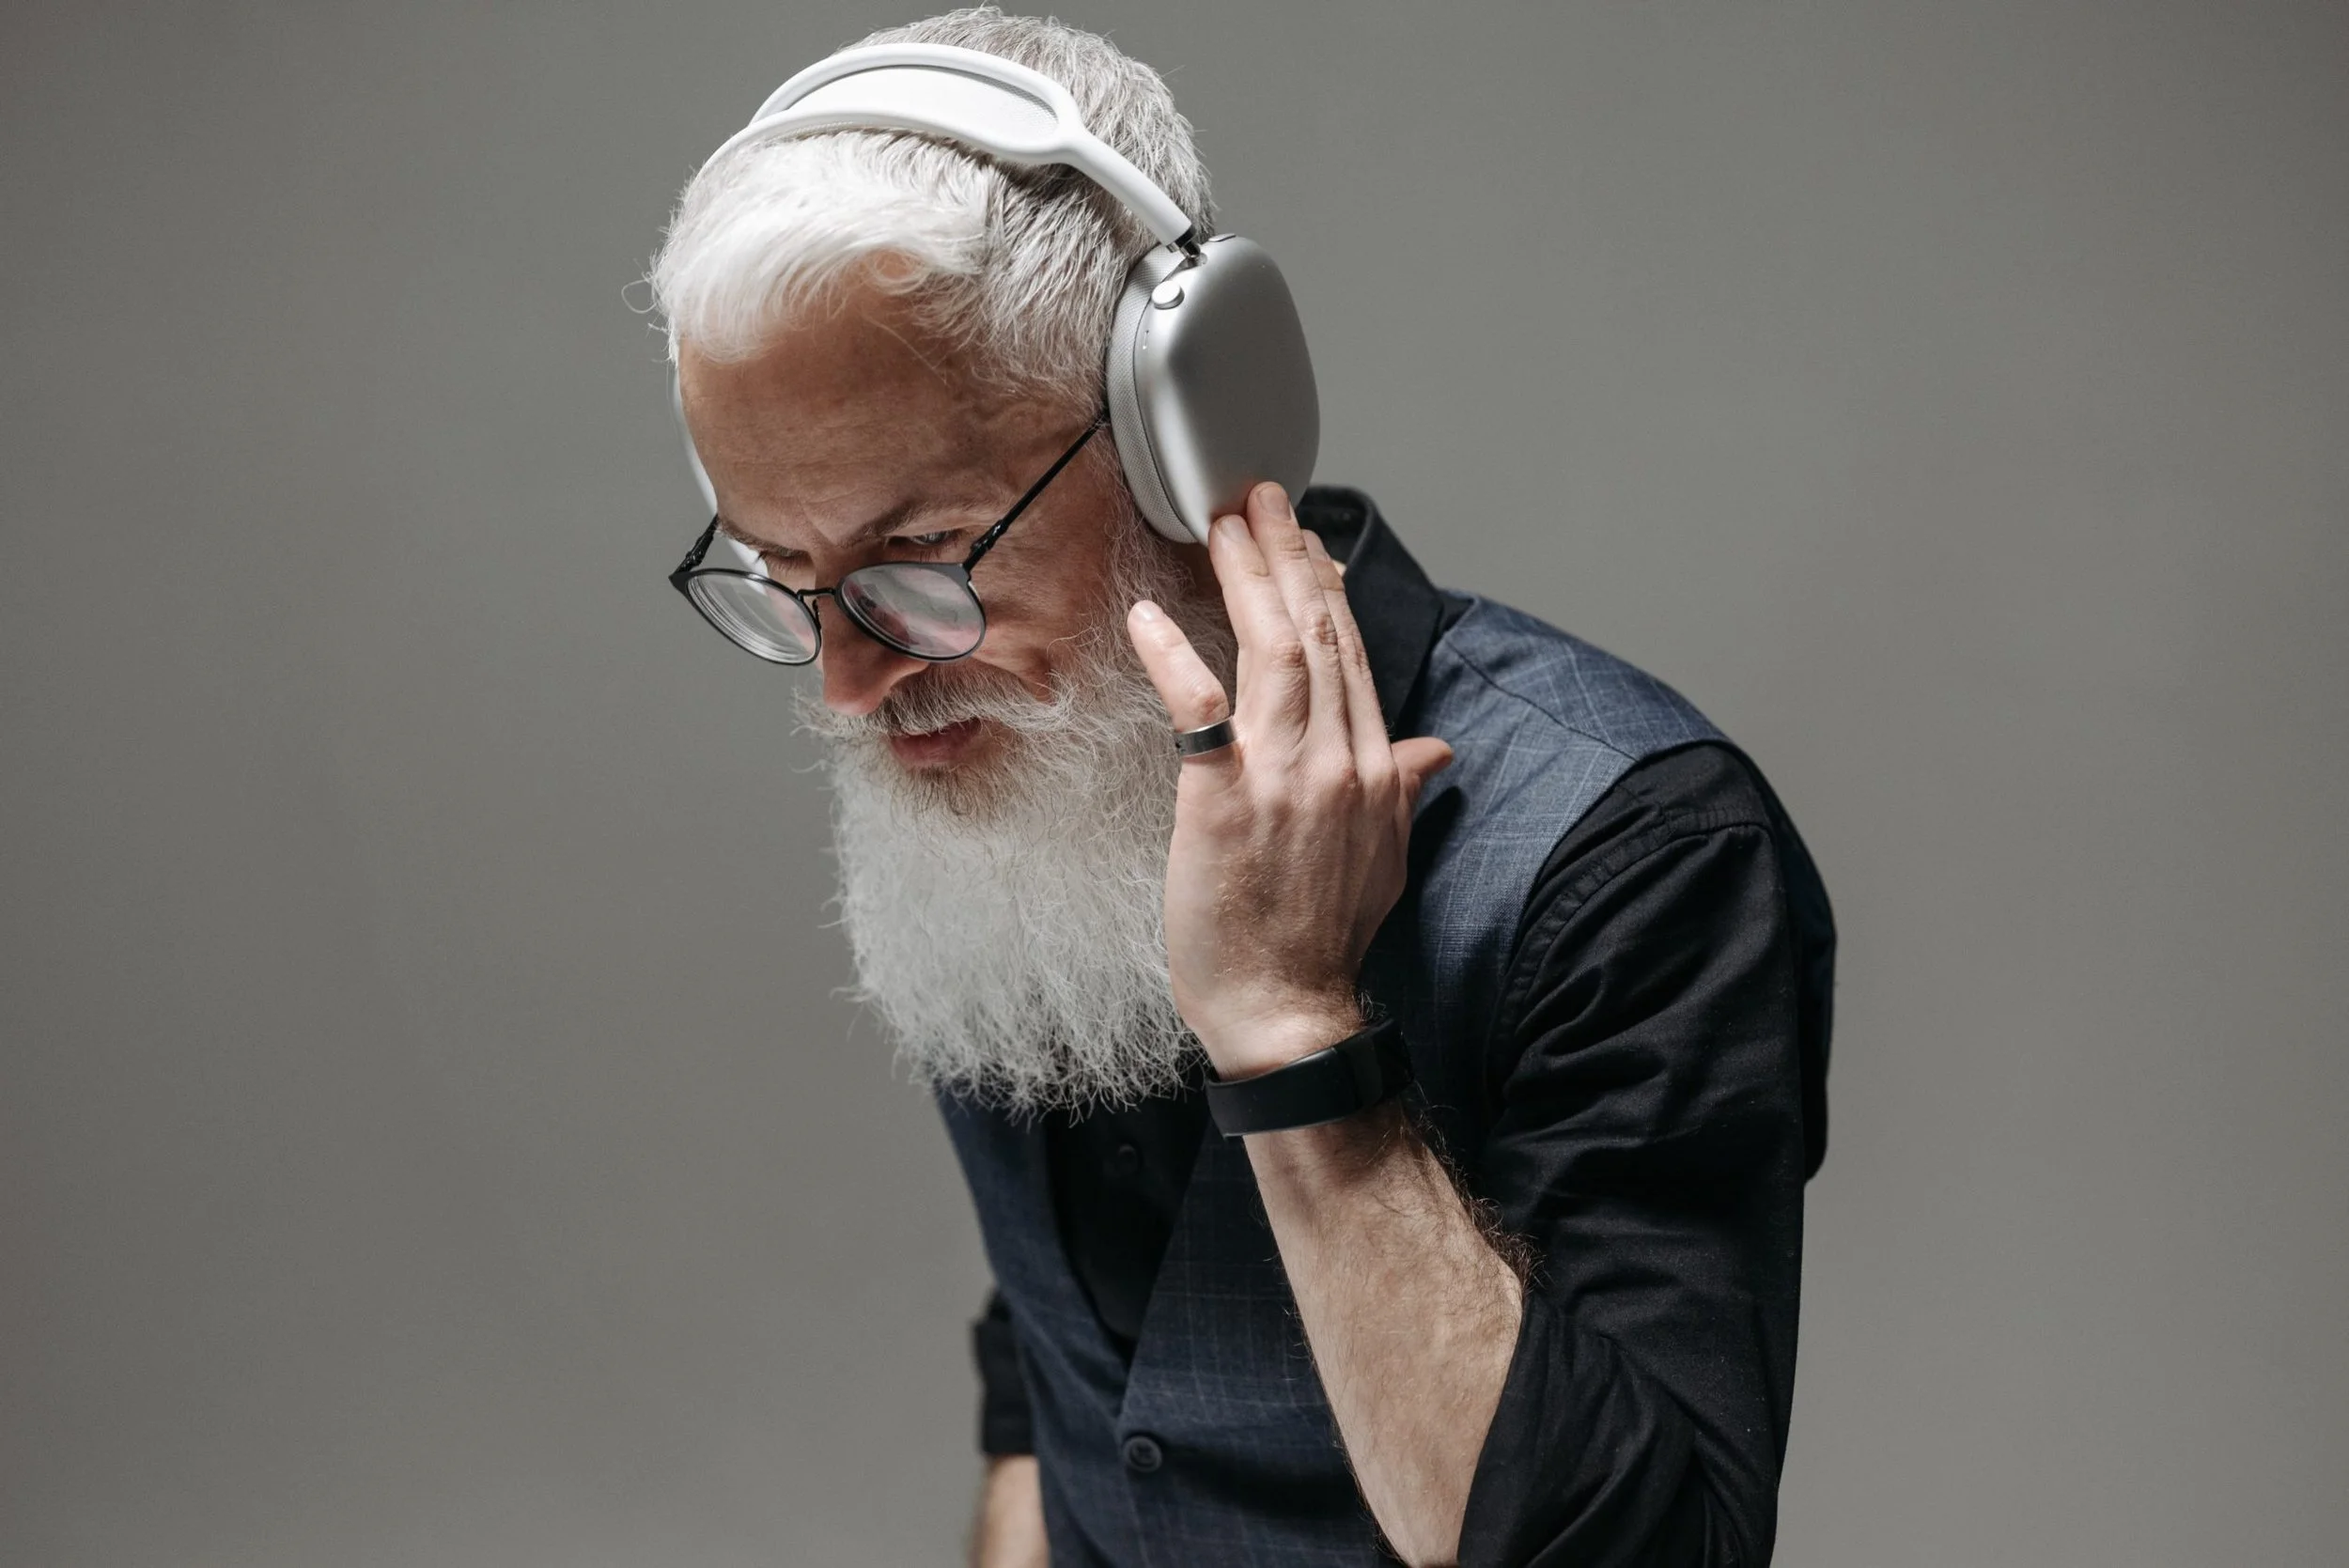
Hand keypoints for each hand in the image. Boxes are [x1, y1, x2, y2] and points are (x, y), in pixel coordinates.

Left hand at [1127, 484, 1453, 1077]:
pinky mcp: (1221, 799)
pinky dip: (1176, 654)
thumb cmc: (1324, 938)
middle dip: (1289, 556)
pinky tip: (1149, 614)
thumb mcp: (1385, 856)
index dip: (1328, 590)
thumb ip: (1404, 788)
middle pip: (1317, 634)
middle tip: (1262, 498)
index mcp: (1374, 769)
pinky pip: (1200, 708)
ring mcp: (1282, 776)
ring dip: (1247, 578)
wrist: (1288, 1008)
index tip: (1308, 542)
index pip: (1354, 656)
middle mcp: (1337, 760)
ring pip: (1273, 651)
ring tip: (1224, 525)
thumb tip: (1436, 747)